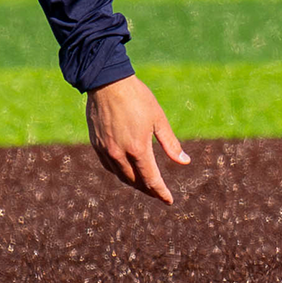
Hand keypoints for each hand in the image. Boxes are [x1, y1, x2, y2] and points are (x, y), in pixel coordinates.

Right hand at [85, 75, 189, 203]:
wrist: (107, 82)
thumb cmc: (137, 97)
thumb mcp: (158, 118)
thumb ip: (170, 143)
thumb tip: (185, 162)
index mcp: (138, 149)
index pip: (151, 180)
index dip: (161, 192)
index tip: (169, 200)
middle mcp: (120, 154)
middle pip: (136, 181)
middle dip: (149, 189)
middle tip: (158, 193)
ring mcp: (106, 150)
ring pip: (121, 176)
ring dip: (134, 183)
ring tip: (144, 184)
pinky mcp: (96, 144)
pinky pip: (109, 166)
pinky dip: (120, 172)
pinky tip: (126, 170)